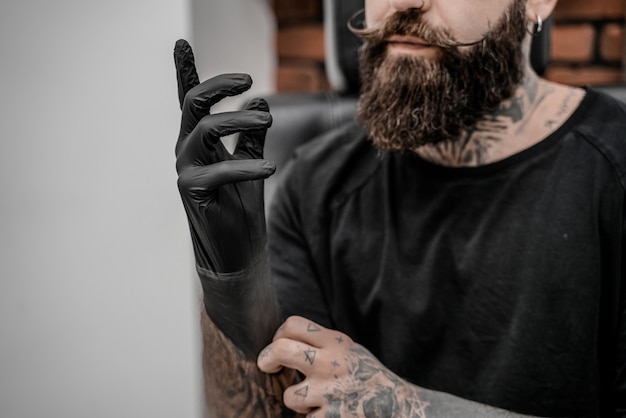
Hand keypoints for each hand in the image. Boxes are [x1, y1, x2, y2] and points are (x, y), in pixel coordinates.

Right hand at [173, 40, 278, 357]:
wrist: (238, 253)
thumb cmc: (241, 207)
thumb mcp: (251, 163)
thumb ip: (251, 135)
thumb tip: (259, 102)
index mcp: (199, 142)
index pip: (190, 102)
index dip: (185, 72)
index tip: (180, 43)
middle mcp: (187, 151)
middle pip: (194, 103)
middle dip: (220, 86)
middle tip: (250, 82)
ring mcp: (186, 170)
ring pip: (204, 127)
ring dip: (240, 119)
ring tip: (268, 121)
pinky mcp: (193, 192)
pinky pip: (220, 168)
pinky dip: (247, 164)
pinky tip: (270, 168)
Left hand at [257, 317, 430, 416]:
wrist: (402, 408)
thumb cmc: (370, 379)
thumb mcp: (351, 351)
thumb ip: (323, 345)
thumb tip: (283, 340)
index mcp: (337, 343)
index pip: (293, 325)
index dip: (278, 334)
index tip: (278, 345)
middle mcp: (331, 364)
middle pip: (280, 349)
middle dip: (266, 358)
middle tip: (266, 366)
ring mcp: (330, 393)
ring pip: (290, 396)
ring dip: (299, 403)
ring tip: (317, 403)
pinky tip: (332, 415)